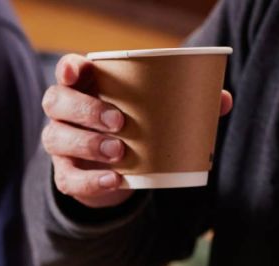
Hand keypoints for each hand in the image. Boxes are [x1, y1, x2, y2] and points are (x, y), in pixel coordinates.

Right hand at [42, 54, 232, 209]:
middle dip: (85, 111)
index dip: (68, 70)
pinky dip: (91, 181)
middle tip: (120, 122)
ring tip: (120, 152)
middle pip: (56, 102)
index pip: (67, 71)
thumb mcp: (152, 110)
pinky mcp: (64, 174)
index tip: (78, 73)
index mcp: (85, 86)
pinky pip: (67, 179)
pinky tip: (114, 180)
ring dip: (87, 144)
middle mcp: (64, 113)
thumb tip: (222, 101)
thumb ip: (184, 101)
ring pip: (56, 138)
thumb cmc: (135, 126)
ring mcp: (60, 143)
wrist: (118, 171)